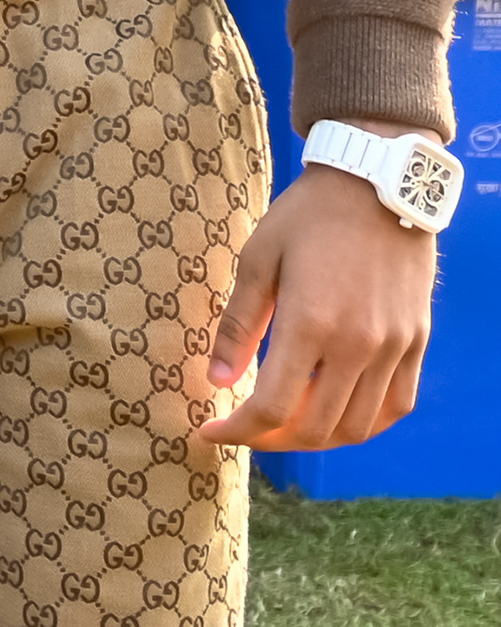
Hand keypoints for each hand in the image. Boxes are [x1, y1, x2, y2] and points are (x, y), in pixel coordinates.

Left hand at [194, 162, 434, 451]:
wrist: (376, 187)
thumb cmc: (306, 218)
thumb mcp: (257, 261)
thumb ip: (238, 326)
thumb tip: (216, 381)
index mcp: (310, 324)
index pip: (270, 408)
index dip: (235, 431)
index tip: (209, 431)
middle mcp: (358, 346)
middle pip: (314, 429)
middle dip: (269, 440)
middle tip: (242, 428)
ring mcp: (394, 348)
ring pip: (358, 427)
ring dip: (316, 438)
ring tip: (283, 425)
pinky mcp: (416, 343)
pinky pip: (397, 405)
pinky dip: (364, 423)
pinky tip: (334, 414)